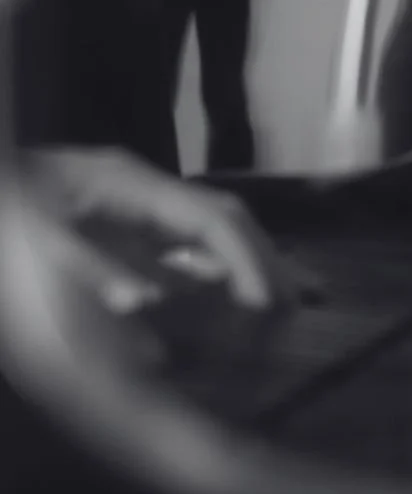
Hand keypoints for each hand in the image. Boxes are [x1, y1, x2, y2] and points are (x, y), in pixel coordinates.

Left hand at [28, 147, 309, 309]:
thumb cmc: (13, 209)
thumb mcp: (42, 240)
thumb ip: (92, 269)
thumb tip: (143, 306)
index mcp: (134, 187)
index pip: (210, 219)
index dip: (244, 257)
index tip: (264, 301)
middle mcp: (148, 189)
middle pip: (224, 218)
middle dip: (264, 256)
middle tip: (300, 300)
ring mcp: (140, 201)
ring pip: (212, 226)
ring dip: (249, 258)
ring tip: (291, 292)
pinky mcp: (126, 218)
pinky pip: (185, 240)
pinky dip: (216, 262)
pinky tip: (232, 287)